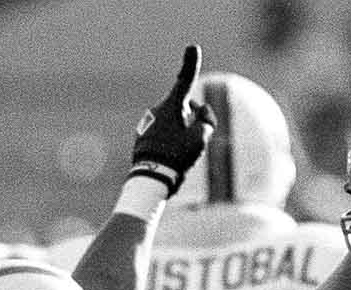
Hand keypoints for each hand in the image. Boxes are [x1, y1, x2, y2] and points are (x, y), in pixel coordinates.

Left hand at [129, 44, 216, 195]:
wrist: (150, 180)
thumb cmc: (177, 157)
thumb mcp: (201, 138)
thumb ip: (207, 120)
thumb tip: (201, 113)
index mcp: (171, 106)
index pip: (185, 81)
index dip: (191, 64)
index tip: (192, 47)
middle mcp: (158, 110)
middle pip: (185, 109)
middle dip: (193, 121)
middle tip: (193, 143)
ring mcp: (149, 123)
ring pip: (175, 124)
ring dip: (182, 134)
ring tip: (179, 156)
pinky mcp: (143, 137)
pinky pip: (164, 136)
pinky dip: (171, 145)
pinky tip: (169, 160)